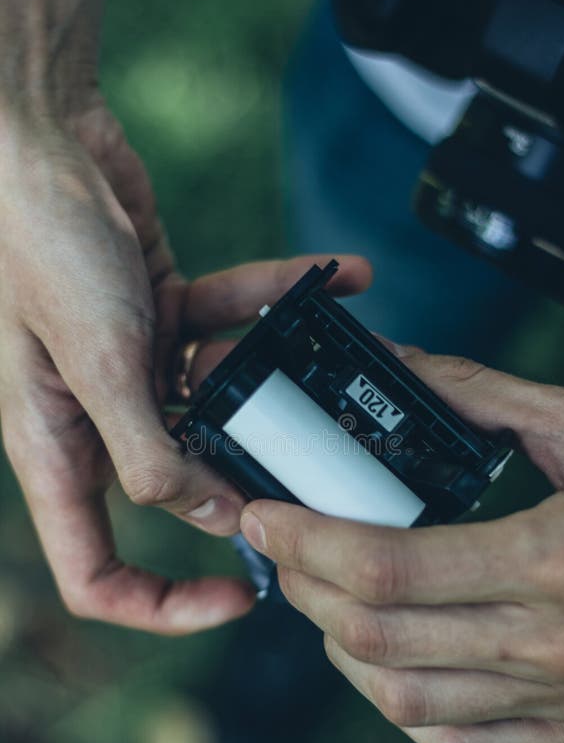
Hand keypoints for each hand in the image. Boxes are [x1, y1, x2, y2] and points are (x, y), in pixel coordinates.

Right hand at [0, 84, 371, 630]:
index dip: (163, 605)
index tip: (240, 597)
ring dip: (277, 378)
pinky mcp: (162, 316)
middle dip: (248, 480)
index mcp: (60, 450)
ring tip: (344, 343)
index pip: (97, 573)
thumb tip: (211, 515)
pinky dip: (275, 302)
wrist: (40, 138)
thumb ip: (152, 449)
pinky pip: (230, 323)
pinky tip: (340, 276)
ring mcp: (134, 369)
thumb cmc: (42, 246)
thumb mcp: (99, 361)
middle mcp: (98, 420)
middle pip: (179, 489)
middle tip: (319, 471)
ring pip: (219, 403)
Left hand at [241, 348, 563, 742]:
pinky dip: (399, 704)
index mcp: (557, 558)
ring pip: (402, 699)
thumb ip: (486, 399)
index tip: (265, 512)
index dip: (306, 540)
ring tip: (325, 595)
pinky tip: (387, 658)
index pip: (386, 566)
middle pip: (377, 634)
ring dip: (340, 646)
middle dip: (305, 585)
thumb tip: (401, 367)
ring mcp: (562, 702)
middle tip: (283, 542)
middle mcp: (552, 643)